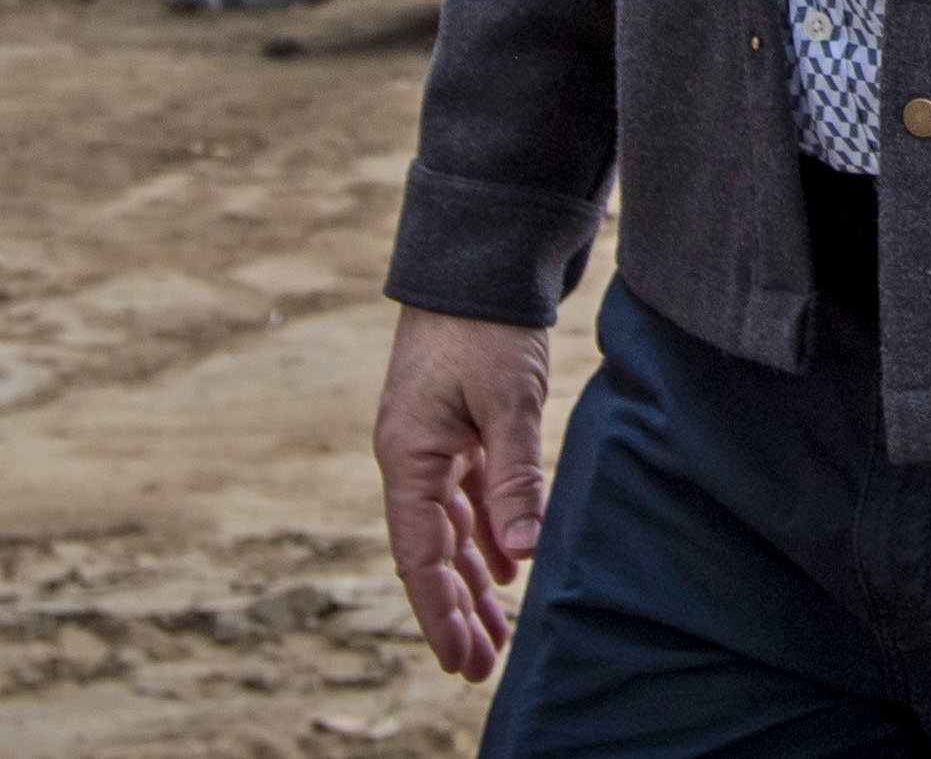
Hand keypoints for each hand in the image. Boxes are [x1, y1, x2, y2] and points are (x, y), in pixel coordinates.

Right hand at [375, 306, 554, 678]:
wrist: (477, 263)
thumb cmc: (486, 329)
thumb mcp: (506, 402)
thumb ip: (514, 476)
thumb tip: (521, 553)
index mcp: (408, 457)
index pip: (419, 555)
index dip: (438, 613)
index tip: (459, 660)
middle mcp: (411, 459)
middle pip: (430, 553)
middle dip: (454, 612)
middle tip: (481, 668)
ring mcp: (431, 446)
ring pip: (449, 531)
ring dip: (470, 582)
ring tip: (495, 633)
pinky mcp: (455, 431)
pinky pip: (465, 500)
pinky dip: (484, 536)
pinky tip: (504, 567)